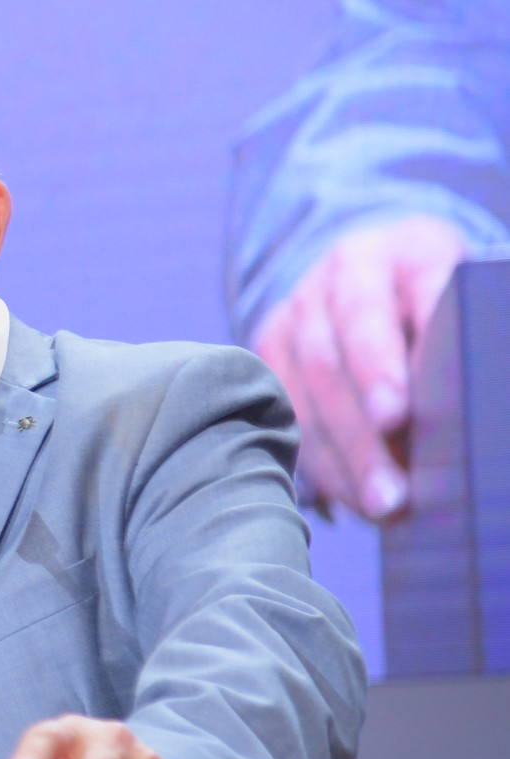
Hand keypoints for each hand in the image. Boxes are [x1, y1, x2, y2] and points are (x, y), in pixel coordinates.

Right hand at [252, 213, 465, 520]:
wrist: (377, 265)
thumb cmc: (446, 291)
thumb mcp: (468, 290)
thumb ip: (472, 329)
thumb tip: (488, 385)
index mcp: (396, 250)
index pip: (381, 302)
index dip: (383, 359)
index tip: (399, 413)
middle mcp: (334, 276)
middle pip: (336, 354)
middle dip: (363, 426)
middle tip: (395, 489)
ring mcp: (296, 312)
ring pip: (307, 388)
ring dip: (343, 454)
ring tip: (381, 507)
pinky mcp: (271, 347)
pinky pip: (288, 410)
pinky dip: (320, 459)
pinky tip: (352, 498)